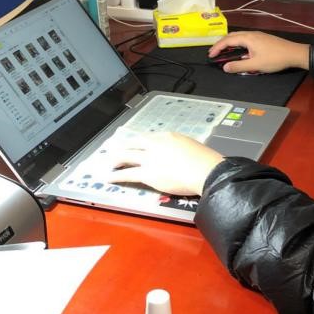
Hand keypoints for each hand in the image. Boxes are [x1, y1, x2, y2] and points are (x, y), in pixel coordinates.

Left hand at [108, 132, 224, 195]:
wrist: (205, 170)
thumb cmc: (204, 160)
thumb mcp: (189, 146)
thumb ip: (177, 148)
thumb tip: (174, 154)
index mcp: (167, 136)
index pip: (145, 137)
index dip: (135, 142)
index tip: (131, 144)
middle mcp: (155, 144)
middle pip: (132, 143)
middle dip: (120, 146)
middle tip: (111, 149)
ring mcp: (150, 158)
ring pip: (126, 156)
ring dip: (114, 159)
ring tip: (107, 163)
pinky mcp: (148, 174)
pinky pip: (128, 174)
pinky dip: (116, 175)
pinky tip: (110, 177)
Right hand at [208, 31, 309, 73]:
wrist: (294, 53)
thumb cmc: (275, 59)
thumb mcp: (255, 65)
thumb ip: (238, 66)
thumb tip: (225, 67)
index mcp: (248, 38)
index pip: (227, 41)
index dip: (217, 48)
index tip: (210, 55)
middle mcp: (251, 34)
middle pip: (231, 36)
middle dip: (221, 44)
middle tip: (214, 53)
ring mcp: (257, 35)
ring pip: (238, 36)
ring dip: (229, 43)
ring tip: (224, 52)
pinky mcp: (262, 38)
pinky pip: (245, 38)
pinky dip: (237, 43)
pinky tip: (239, 51)